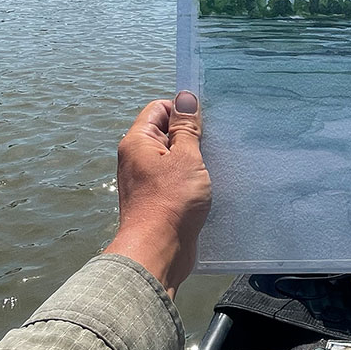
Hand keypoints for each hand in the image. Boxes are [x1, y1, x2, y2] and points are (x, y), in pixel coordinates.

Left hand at [105, 91, 210, 297]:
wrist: (157, 252)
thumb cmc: (170, 203)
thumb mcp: (186, 158)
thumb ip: (187, 128)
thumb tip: (186, 97)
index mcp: (138, 142)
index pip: (159, 109)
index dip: (182, 110)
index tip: (205, 122)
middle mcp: (137, 159)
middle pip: (166, 133)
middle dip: (191, 137)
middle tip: (213, 145)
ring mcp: (145, 181)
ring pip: (173, 159)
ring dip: (193, 161)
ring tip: (212, 168)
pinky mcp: (156, 200)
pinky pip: (174, 181)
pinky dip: (190, 181)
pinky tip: (208, 187)